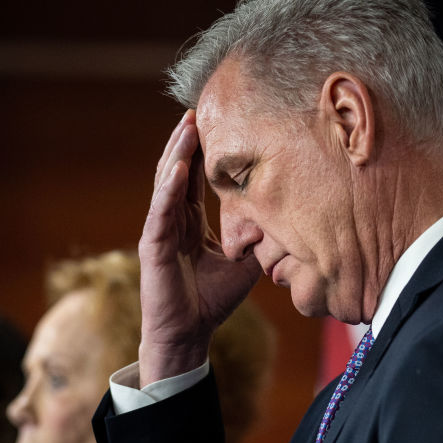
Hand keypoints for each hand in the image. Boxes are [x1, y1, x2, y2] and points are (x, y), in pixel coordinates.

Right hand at [137, 110, 261, 384]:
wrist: (189, 335)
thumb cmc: (213, 302)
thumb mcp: (246, 264)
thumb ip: (260, 239)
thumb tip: (289, 219)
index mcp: (191, 222)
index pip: (197, 179)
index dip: (206, 152)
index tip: (220, 122)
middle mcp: (173, 220)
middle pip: (179, 171)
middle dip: (188, 140)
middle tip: (199, 107)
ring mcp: (160, 230)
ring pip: (167, 182)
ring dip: (177, 152)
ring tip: (187, 124)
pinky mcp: (153, 245)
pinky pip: (162, 209)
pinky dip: (170, 186)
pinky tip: (180, 166)